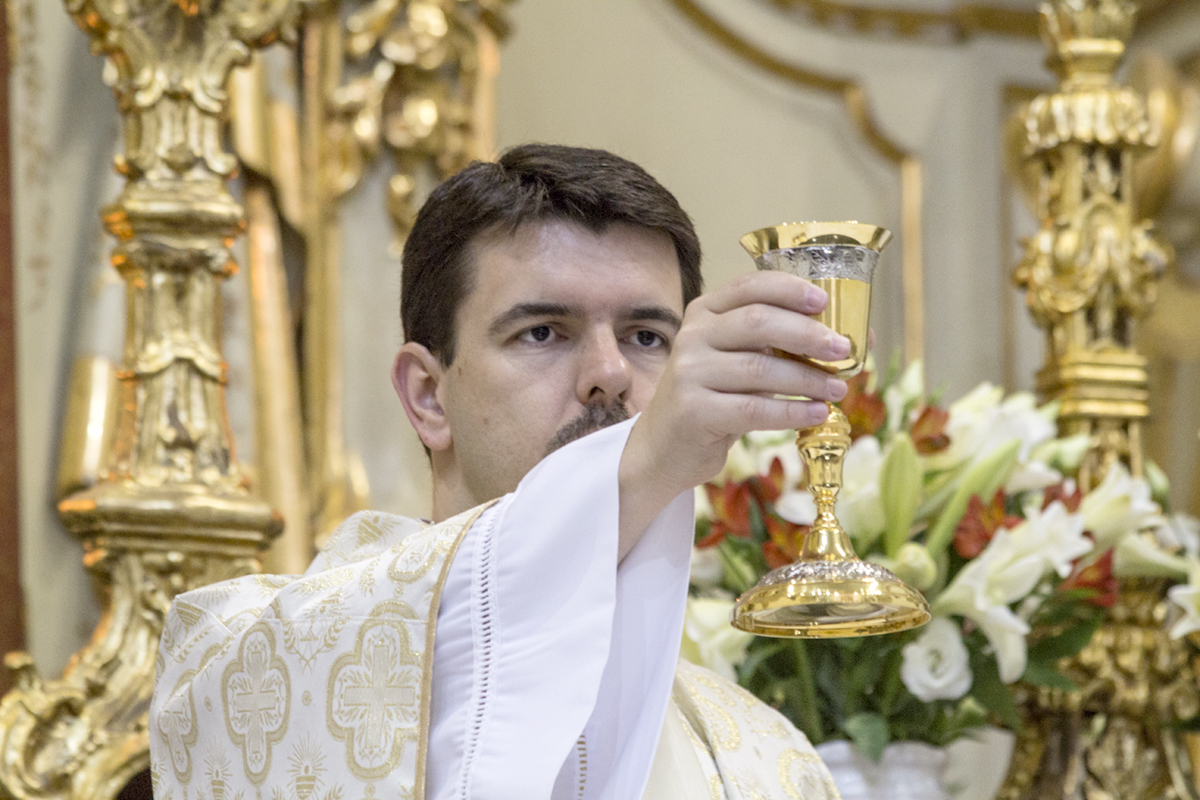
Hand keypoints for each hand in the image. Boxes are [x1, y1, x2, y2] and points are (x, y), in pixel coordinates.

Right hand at [618, 270, 850, 557]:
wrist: (665, 446)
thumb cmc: (714, 398)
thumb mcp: (739, 360)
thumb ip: (781, 345)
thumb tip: (857, 337)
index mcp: (705, 312)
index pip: (749, 287)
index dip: (790, 290)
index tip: (825, 302)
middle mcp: (693, 335)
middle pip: (758, 322)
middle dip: (808, 335)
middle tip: (843, 350)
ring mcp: (689, 372)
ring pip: (760, 369)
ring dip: (807, 379)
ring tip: (838, 389)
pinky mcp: (694, 410)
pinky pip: (753, 409)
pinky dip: (791, 411)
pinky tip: (816, 413)